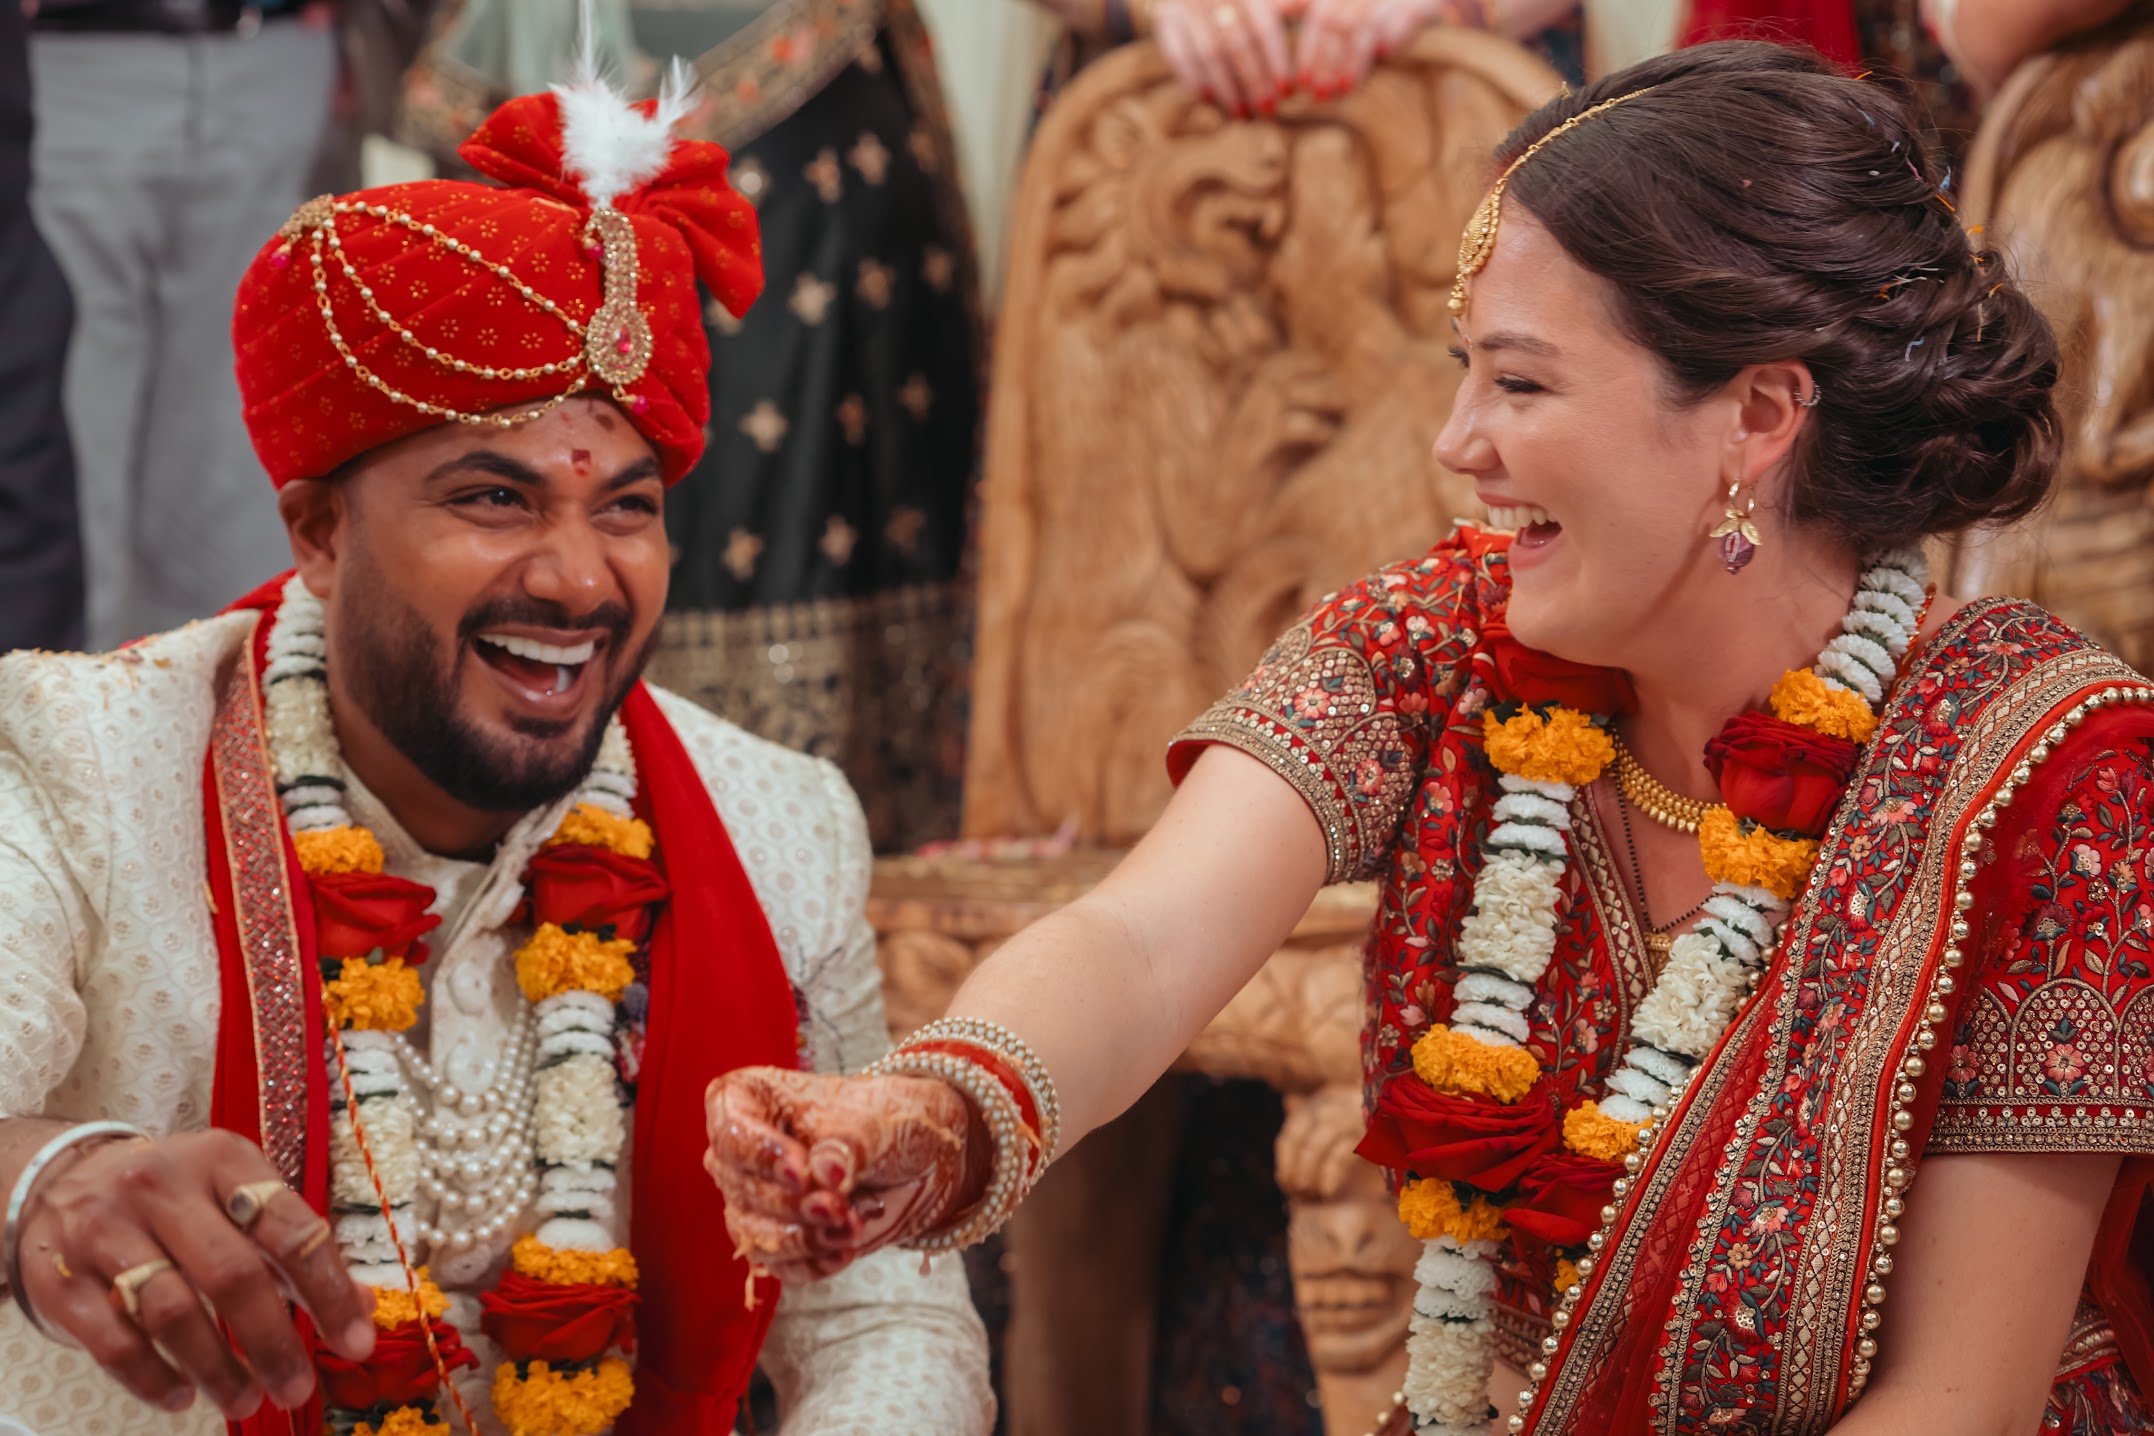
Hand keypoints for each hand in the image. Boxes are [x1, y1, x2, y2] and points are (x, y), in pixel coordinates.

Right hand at [13, 1129, 374, 1417]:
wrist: (61, 1181)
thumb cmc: (173, 1196)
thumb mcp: (234, 1193)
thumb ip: (292, 1245)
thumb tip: (361, 1306)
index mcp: (223, 1160)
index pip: (289, 1228)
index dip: (328, 1290)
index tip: (356, 1340)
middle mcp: (163, 1188)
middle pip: (231, 1274)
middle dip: (272, 1342)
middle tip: (296, 1387)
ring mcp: (106, 1230)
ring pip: (172, 1312)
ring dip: (216, 1368)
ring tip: (244, 1399)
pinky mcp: (62, 1278)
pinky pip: (114, 1342)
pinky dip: (152, 1378)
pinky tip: (181, 1395)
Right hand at [703, 1066, 982, 1283]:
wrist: (925, 1159)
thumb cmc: (891, 1121)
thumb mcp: (879, 1121)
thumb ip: (848, 1144)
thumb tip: (824, 1170)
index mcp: (754, 1099)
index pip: (731, 1131)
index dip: (761, 1157)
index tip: (802, 1173)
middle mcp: (745, 1150)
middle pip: (742, 1188)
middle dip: (794, 1206)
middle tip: (841, 1206)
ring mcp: (758, 1197)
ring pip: (752, 1233)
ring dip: (803, 1238)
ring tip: (851, 1227)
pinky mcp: (779, 1238)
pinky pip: (777, 1264)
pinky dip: (812, 1263)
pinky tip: (843, 1251)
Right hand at [1153, 0, 1295, 116]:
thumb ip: (1290, 2)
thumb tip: (1305, 20)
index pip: (1265, 28)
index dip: (1276, 62)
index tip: (1286, 91)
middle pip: (1238, 46)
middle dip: (1254, 82)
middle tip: (1267, 110)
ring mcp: (1186, 6)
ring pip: (1210, 54)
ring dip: (1227, 89)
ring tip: (1242, 113)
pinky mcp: (1165, 19)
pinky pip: (1180, 56)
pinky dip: (1195, 80)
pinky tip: (1210, 98)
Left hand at [1292, 0, 1446, 97]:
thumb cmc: (1377, 4)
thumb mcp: (1339, 2)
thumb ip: (1304, 3)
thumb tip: (1277, 9)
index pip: (1320, 19)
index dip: (1310, 52)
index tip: (1301, 83)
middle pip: (1339, 25)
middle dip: (1328, 62)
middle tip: (1320, 95)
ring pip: (1366, 26)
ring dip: (1354, 60)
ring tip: (1344, 89)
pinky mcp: (1421, 3)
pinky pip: (1406, 15)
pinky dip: (1395, 32)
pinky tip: (1384, 53)